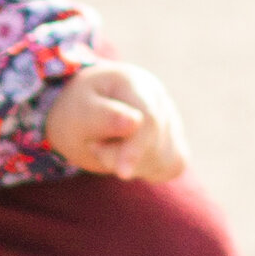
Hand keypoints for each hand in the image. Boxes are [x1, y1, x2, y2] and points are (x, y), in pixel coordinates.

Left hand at [44, 60, 188, 184]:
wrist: (84, 114)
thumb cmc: (79, 111)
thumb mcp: (79, 112)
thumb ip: (103, 117)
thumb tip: (135, 121)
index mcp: (134, 82)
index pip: (148, 118)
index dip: (136, 148)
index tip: (122, 173)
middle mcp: (158, 98)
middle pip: (155, 142)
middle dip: (122, 156)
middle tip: (94, 147)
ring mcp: (171, 120)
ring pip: (165, 158)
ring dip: (133, 165)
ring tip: (108, 145)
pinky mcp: (175, 143)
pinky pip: (170, 167)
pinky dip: (147, 170)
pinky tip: (127, 157)